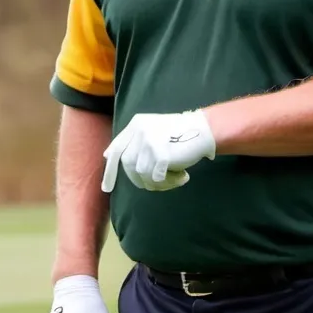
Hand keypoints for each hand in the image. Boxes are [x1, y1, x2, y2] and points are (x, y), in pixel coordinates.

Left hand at [101, 109, 215, 192]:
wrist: (204, 130)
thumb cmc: (179, 134)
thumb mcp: (152, 131)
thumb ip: (133, 142)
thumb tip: (108, 156)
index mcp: (136, 125)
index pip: (117, 150)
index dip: (110, 171)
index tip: (107, 188)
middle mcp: (140, 130)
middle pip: (129, 165)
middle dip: (140, 179)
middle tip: (159, 182)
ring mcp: (149, 141)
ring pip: (142, 174)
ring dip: (159, 182)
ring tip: (176, 177)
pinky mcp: (160, 152)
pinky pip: (156, 178)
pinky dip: (170, 182)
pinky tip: (183, 176)